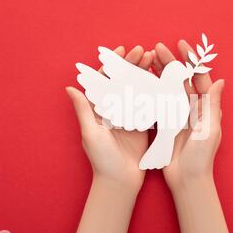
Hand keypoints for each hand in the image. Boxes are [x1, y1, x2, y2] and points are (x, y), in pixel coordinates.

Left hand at [66, 45, 152, 191]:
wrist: (120, 182)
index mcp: (99, 110)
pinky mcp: (143, 125)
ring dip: (144, 74)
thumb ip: (84, 110)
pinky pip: (149, 104)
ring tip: (153, 59)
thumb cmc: (102, 160)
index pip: (105, 81)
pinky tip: (162, 79)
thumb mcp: (91, 134)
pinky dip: (154, 91)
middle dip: (132, 65)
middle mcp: (114, 110)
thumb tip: (70, 86)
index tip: (122, 50)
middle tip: (143, 51)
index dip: (113, 64)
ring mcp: (129, 117)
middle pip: (123, 81)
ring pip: (137, 89)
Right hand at [152, 40, 224, 192]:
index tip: (180, 44)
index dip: (190, 60)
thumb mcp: (209, 130)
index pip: (199, 78)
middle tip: (157, 47)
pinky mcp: (166, 125)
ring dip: (159, 74)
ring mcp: (178, 116)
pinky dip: (150, 91)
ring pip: (168, 89)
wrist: (187, 179)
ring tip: (148, 59)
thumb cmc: (201, 157)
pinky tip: (141, 81)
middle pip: (181, 80)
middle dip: (170, 62)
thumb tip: (220, 80)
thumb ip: (212, 105)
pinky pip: (158, 103)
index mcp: (205, 108)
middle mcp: (192, 109)